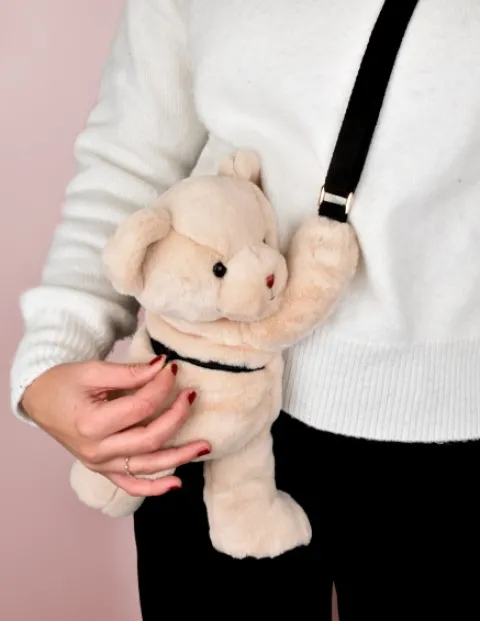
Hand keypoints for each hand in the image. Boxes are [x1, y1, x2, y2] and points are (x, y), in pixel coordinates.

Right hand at [21, 358, 209, 495]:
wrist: (41, 400)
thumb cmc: (64, 383)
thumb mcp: (93, 370)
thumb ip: (130, 372)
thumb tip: (164, 366)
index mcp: (91, 424)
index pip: (141, 407)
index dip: (162, 387)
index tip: (173, 369)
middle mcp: (97, 450)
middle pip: (150, 438)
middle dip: (177, 416)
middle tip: (192, 395)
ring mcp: (100, 464)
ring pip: (148, 466)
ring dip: (179, 457)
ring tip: (205, 446)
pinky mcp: (103, 470)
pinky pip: (131, 485)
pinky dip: (154, 488)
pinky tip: (176, 484)